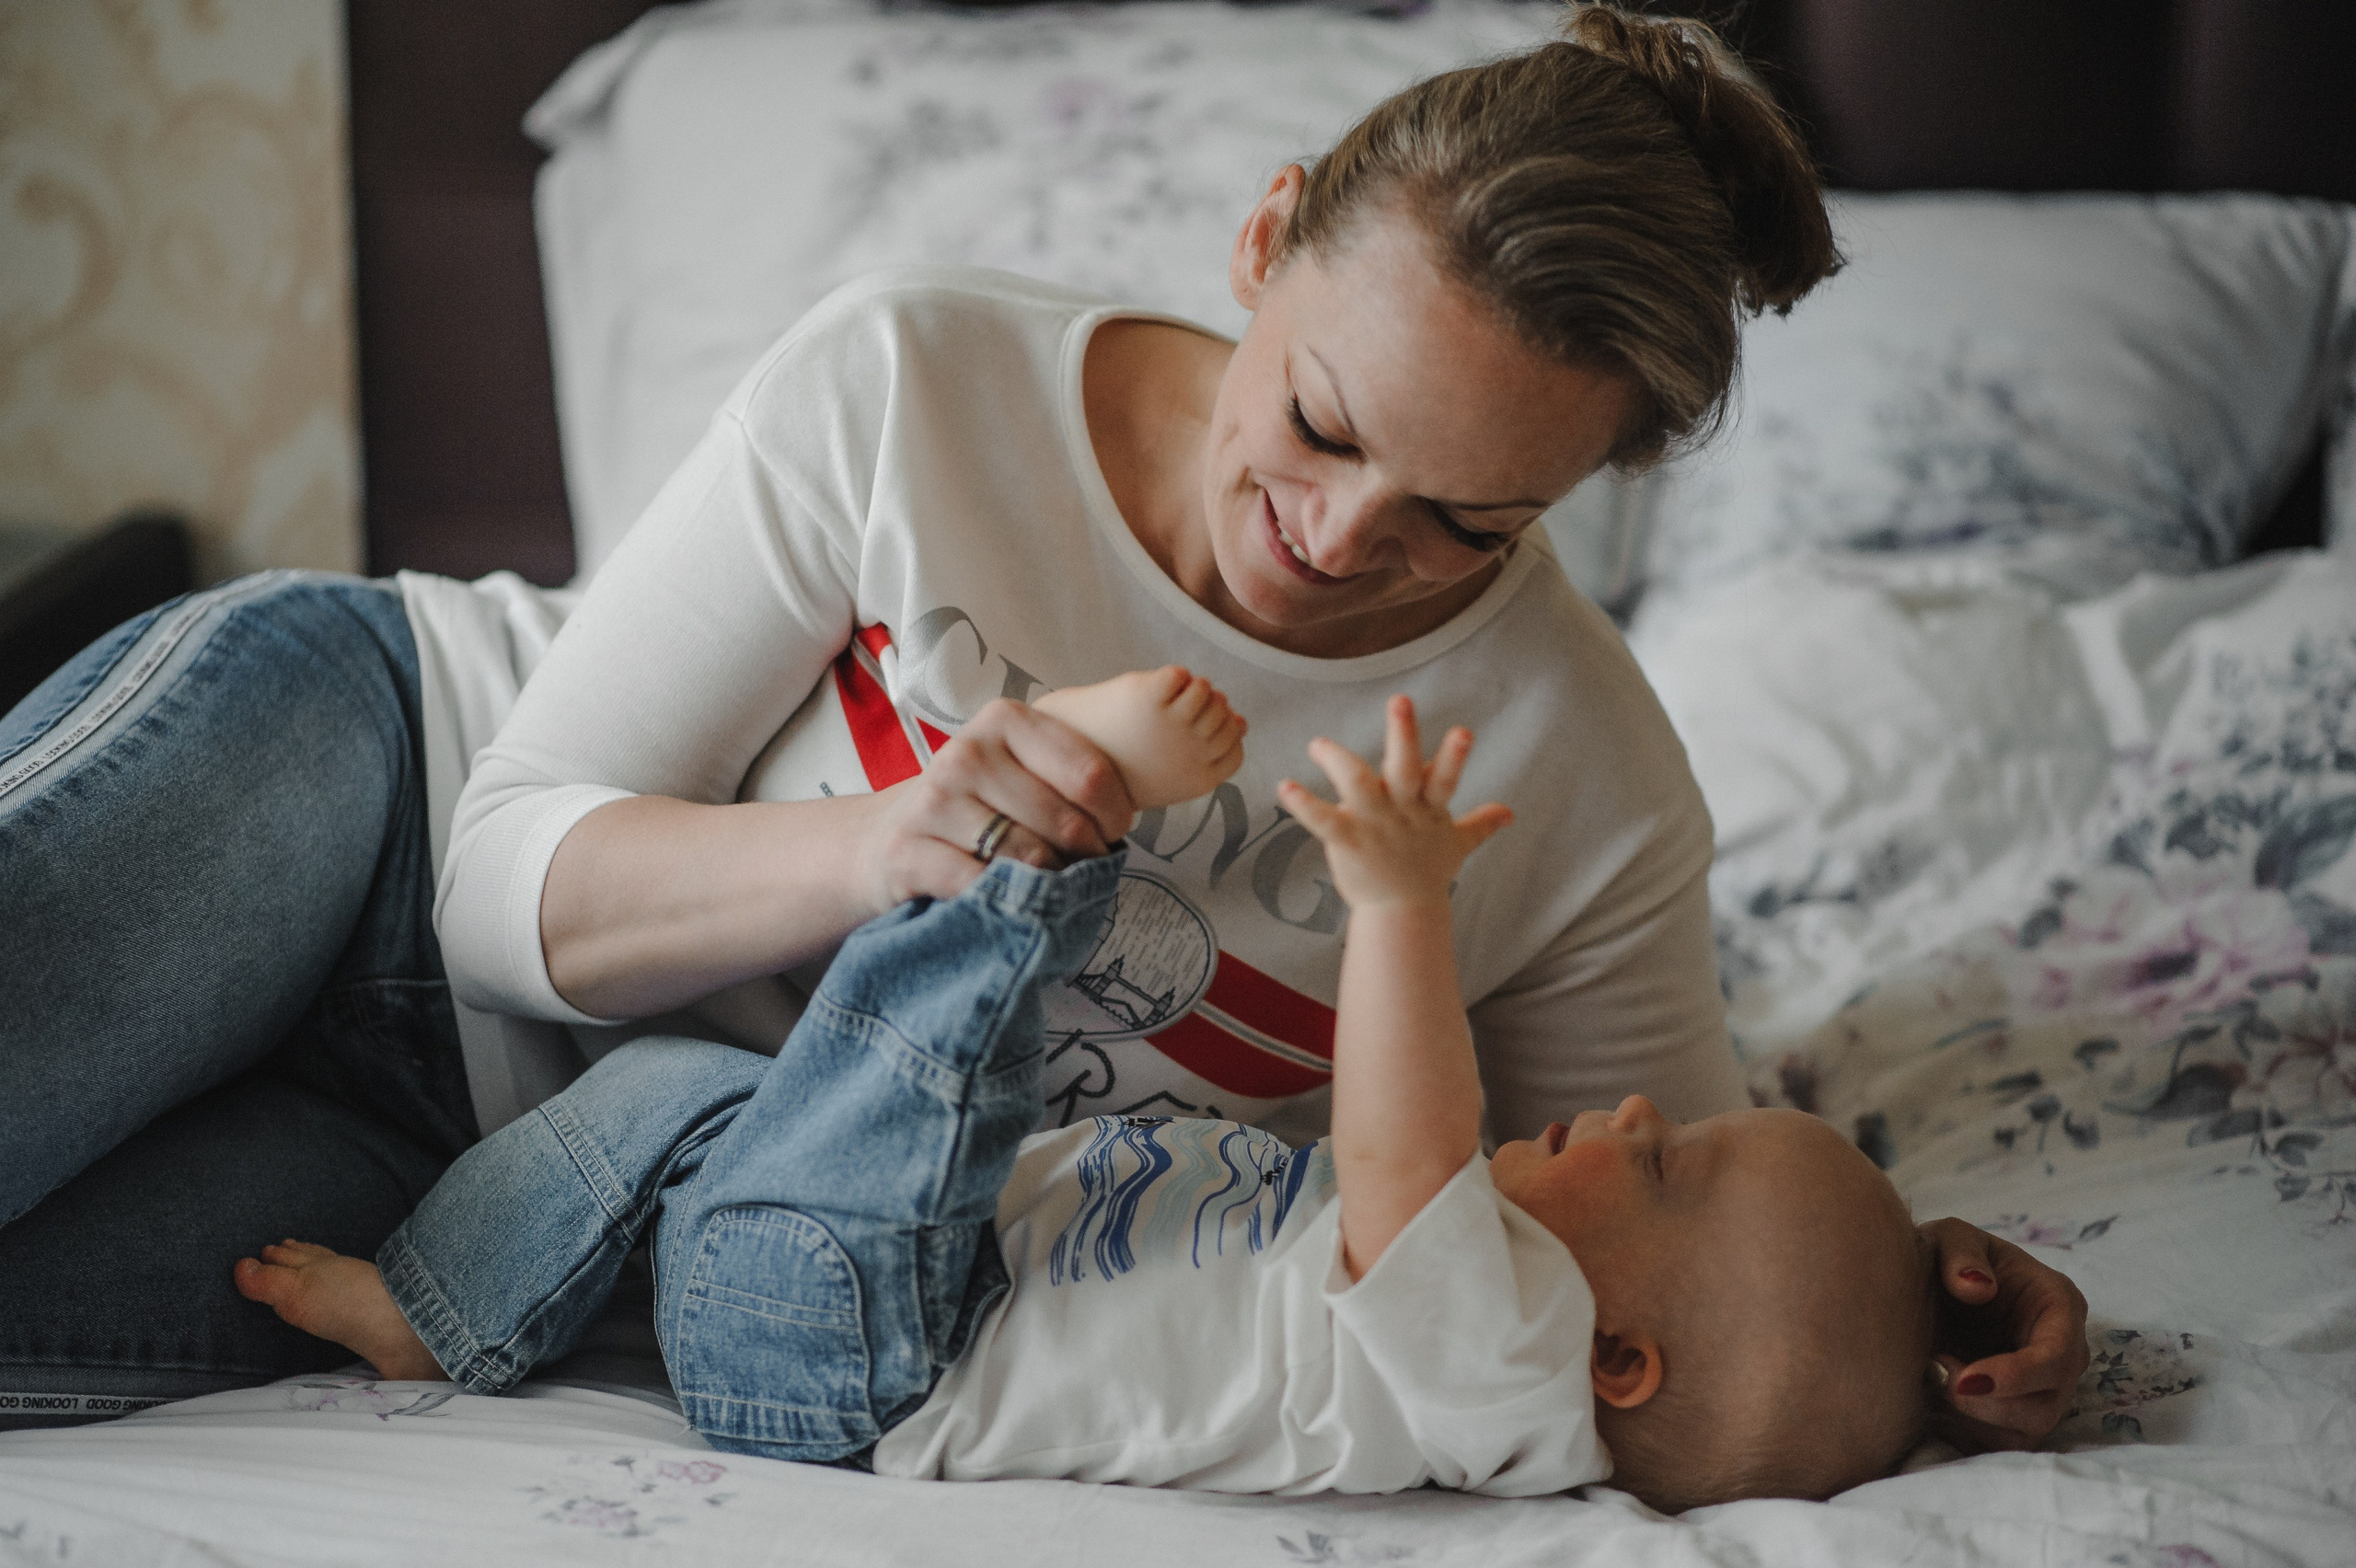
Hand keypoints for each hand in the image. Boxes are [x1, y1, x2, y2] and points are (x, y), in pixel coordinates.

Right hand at [859, 697, 1136, 913]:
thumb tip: (1142, 800)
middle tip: (1082, 868)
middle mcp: (966, 753)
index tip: (1112, 833)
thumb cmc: (977, 807)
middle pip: (1065, 822)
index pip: (1091, 774)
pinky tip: (1006, 900)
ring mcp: (933, 801)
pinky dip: (1008, 903)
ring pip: (1032, 857)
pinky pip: (986, 887)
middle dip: (1088, 856)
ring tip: (1046, 883)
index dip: (1115, 816)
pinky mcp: (909, 851)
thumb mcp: (1020, 769)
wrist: (887, 839)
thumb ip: (1071, 770)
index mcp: (1004, 720)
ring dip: (1052, 884)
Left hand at [1276, 695, 1511, 909]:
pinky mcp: (1349, 841)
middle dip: (1404, 733)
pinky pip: (1324, 821)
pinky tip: (1285, 787)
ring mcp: (1375, 825)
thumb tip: (1509, 813)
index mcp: (1429, 805)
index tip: (1464, 731)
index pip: (1447, 777)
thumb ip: (1481, 823)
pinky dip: (1303, 805)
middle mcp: (1403, 810)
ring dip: (1338, 761)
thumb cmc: (1427, 871)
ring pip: (1358, 784)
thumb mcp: (1458, 844)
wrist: (1402, 912)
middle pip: (1406, 767)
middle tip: (1400, 700)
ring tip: (1318, 744)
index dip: (1455, 756)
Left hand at [1918, 1217, 2091, 1450]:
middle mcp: (2063, 1356)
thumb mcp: (1950, 1237)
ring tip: (1934, 1378)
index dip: (2015, 1376)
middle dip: (1987, 1403)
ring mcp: (2045, 1390)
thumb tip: (1976, 1287)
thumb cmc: (1948, 1258)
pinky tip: (1934, 1399)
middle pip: (2044, 1407)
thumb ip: (1961, 1254)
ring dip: (1972, 1419)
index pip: (2058, 1357)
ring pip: (2025, 1434)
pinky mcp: (2018, 1416)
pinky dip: (1965, 1432)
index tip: (1961, 1378)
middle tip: (1937, 1370)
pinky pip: (2001, 1446)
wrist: (1929, 1287)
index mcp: (2059, 1307)